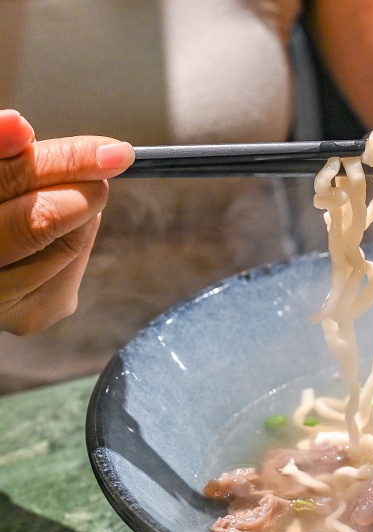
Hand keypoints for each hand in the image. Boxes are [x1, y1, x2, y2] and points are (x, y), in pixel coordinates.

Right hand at [0, 110, 133, 334]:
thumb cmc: (0, 201)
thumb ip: (2, 150)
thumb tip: (19, 126)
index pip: (11, 180)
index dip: (65, 161)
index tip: (115, 150)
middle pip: (39, 220)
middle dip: (84, 186)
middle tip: (109, 162)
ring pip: (66, 245)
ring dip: (81, 214)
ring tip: (68, 198)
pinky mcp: (30, 316)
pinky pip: (73, 268)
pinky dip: (76, 240)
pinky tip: (56, 236)